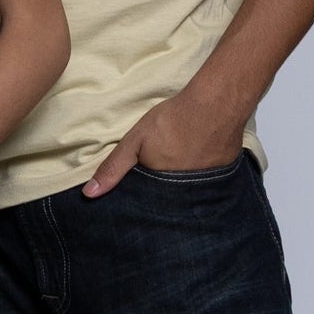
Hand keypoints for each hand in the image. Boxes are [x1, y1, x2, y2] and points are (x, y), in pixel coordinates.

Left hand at [84, 89, 245, 197]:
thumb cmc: (173, 122)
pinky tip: (194, 169)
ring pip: (188, 196)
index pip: (147, 208)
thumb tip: (89, 194)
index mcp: (163, 193)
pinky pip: (207, 186)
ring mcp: (209, 188)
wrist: (216, 105)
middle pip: (168, 204)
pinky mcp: (224, 177)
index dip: (139, 204)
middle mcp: (187, 197)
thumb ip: (114, 168)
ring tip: (173, 179)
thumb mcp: (135, 142)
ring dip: (180, 192)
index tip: (130, 204)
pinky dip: (198, 180)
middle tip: (154, 186)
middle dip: (159, 201)